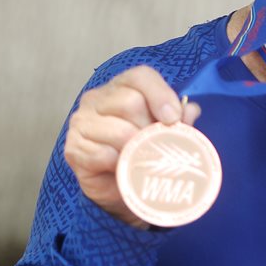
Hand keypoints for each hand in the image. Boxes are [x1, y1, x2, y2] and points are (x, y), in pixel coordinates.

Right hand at [63, 65, 201, 226]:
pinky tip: (125, 169)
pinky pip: (103, 155)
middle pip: (130, 102)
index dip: (160, 94)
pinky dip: (120, 165)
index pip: (140, 76)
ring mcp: (82, 122)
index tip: (173, 118)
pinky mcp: (74, 148)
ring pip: (119, 130)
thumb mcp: (165, 134)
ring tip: (144, 159)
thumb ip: (179, 121)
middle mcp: (97, 98)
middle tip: (157, 145)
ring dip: (138, 149)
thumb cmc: (141, 153)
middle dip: (150, 128)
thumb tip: (190, 110)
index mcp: (121, 86)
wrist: (119, 189)